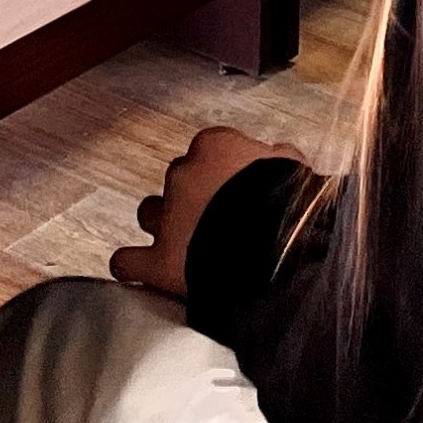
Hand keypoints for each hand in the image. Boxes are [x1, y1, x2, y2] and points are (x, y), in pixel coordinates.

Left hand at [113, 127, 307, 296]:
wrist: (282, 252)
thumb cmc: (293, 206)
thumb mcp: (294, 168)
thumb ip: (278, 159)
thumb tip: (277, 158)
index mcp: (216, 147)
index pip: (210, 149)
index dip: (224, 171)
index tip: (239, 188)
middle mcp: (184, 176)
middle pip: (179, 179)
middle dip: (194, 198)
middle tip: (219, 220)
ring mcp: (169, 220)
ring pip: (149, 213)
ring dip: (162, 225)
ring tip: (184, 244)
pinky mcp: (160, 262)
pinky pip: (128, 262)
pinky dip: (133, 268)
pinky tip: (141, 274)